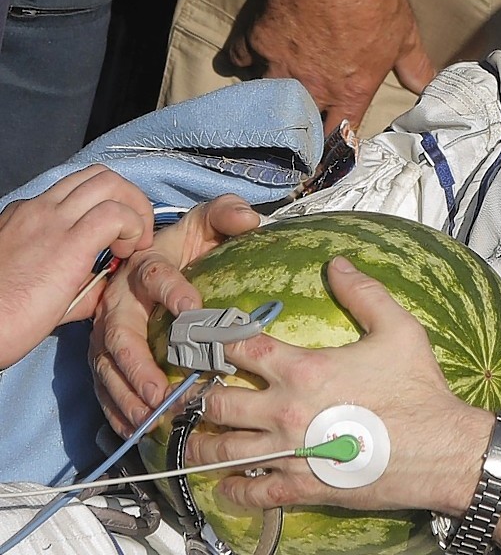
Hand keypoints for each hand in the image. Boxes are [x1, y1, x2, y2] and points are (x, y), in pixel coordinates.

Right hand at [0, 166, 152, 367]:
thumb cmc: (2, 317)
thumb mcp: (37, 283)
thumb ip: (76, 279)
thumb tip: (104, 284)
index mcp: (26, 216)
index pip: (79, 191)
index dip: (110, 210)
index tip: (116, 241)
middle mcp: (39, 210)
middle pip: (100, 176)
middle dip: (130, 199)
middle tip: (135, 235)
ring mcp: (52, 222)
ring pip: (111, 183)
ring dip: (135, 209)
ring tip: (133, 245)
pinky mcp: (69, 243)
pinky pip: (116, 215)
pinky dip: (133, 228)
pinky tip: (126, 255)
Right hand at [91, 195, 260, 434]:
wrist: (157, 260)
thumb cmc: (190, 247)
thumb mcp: (206, 224)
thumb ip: (225, 214)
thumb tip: (249, 218)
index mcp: (145, 265)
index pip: (154, 276)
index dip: (172, 291)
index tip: (194, 311)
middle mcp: (119, 300)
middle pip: (119, 334)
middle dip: (137, 365)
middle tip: (160, 391)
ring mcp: (107, 332)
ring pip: (108, 367)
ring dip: (128, 396)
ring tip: (152, 420)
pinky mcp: (105, 357)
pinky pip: (105, 387)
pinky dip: (118, 410)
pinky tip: (137, 432)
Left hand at [187, 258, 500, 553]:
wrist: (441, 448)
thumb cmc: (420, 389)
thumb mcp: (399, 330)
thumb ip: (364, 294)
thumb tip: (338, 264)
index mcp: (304, 369)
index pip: (241, 348)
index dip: (217, 340)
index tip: (205, 339)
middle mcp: (287, 411)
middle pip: (218, 403)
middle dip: (197, 397)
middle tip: (187, 395)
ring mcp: (290, 453)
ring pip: (223, 451)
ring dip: (199, 445)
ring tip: (189, 441)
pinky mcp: (303, 486)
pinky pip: (254, 493)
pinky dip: (233, 490)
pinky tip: (226, 485)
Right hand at [227, 0, 435, 132]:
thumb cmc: (374, 2)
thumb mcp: (404, 36)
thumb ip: (414, 66)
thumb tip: (428, 84)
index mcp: (350, 93)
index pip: (340, 136)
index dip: (333, 151)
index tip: (324, 161)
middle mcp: (313, 88)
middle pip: (299, 126)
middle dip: (297, 134)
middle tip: (293, 136)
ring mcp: (280, 67)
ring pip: (268, 97)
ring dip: (270, 99)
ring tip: (269, 101)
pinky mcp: (257, 42)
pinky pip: (241, 60)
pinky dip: (244, 59)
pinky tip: (247, 57)